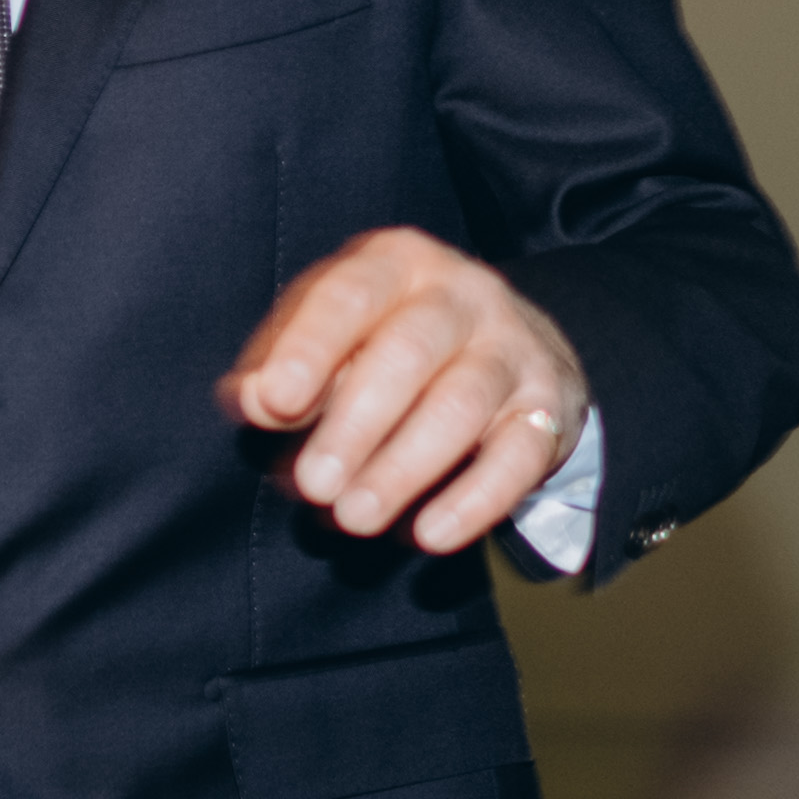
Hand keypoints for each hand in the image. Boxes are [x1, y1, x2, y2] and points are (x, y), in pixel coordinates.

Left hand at [222, 228, 589, 557]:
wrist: (508, 349)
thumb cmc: (387, 345)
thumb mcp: (330, 340)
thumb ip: (281, 369)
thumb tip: (249, 401)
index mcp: (394, 264)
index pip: (349, 296)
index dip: (310, 349)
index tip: (274, 403)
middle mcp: (462, 294)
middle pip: (408, 352)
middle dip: (356, 423)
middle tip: (314, 484)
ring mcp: (512, 347)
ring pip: (463, 404)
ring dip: (404, 466)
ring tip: (355, 517)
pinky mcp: (549, 407)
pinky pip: (519, 454)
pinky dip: (475, 499)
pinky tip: (429, 534)